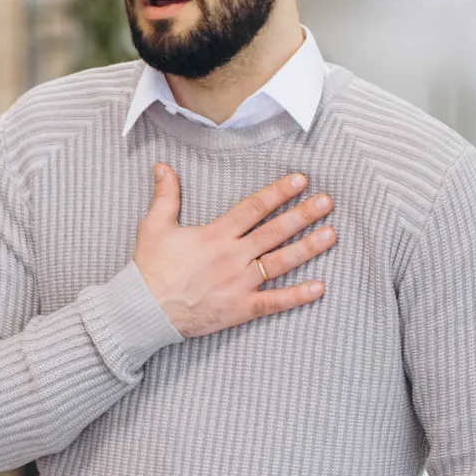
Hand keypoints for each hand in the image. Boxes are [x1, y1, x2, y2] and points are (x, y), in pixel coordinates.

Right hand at [134, 164, 335, 338]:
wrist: (145, 310)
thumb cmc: (149, 268)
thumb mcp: (154, 226)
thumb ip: (165, 195)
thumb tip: (162, 165)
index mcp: (215, 235)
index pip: (254, 208)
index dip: (278, 192)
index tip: (300, 179)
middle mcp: (232, 257)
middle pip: (274, 231)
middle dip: (303, 214)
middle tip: (327, 201)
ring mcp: (239, 284)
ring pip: (280, 262)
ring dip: (308, 248)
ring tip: (331, 234)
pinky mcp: (240, 308)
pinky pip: (274, 302)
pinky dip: (297, 296)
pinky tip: (319, 287)